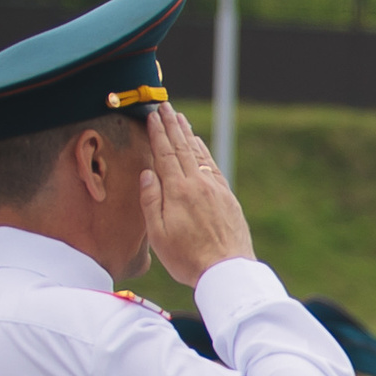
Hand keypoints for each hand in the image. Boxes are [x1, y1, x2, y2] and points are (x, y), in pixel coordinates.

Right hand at [139, 104, 255, 287]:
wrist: (227, 270)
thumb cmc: (188, 258)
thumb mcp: (159, 234)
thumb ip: (151, 201)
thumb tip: (147, 172)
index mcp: (178, 191)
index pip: (164, 153)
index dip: (157, 133)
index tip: (151, 115)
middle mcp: (198, 184)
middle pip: (182, 147)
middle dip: (172, 125)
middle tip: (165, 106)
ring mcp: (216, 190)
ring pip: (199, 154)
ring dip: (188, 134)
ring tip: (180, 118)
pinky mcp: (228, 198)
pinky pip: (212, 167)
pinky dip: (203, 152)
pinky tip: (199, 145)